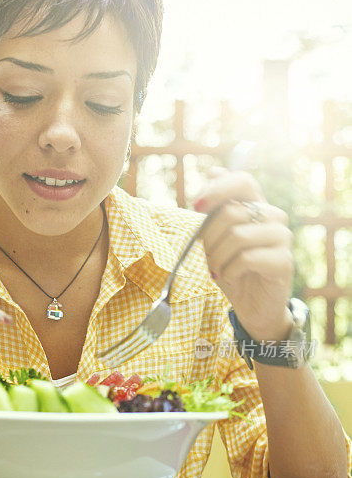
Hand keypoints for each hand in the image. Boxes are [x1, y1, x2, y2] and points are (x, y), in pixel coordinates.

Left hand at [194, 169, 293, 342]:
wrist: (252, 306)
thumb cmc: (233, 270)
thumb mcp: (217, 239)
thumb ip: (216, 208)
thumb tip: (214, 170)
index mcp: (257, 206)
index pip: (242, 181)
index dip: (217, 189)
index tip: (195, 206)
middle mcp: (274, 217)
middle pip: (231, 212)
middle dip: (208, 237)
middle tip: (207, 256)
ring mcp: (282, 238)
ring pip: (237, 235)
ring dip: (217, 257)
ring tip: (218, 270)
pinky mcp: (284, 261)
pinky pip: (246, 258)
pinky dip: (229, 271)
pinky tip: (231, 277)